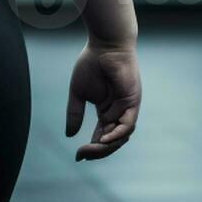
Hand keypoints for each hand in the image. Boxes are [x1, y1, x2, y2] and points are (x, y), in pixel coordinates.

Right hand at [66, 42, 140, 160]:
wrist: (104, 45)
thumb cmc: (92, 64)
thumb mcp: (78, 93)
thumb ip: (75, 114)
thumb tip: (69, 135)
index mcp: (106, 111)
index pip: (102, 136)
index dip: (92, 148)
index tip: (78, 156)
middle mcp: (119, 112)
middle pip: (112, 140)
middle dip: (98, 151)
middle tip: (83, 155)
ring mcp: (127, 108)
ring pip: (121, 136)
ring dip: (107, 146)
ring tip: (91, 149)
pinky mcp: (132, 102)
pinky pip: (127, 124)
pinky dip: (116, 135)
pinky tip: (102, 139)